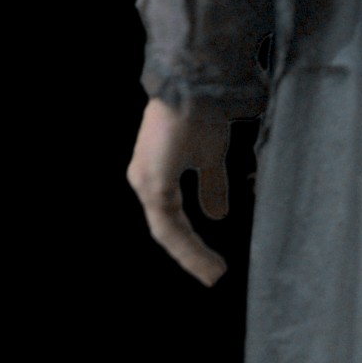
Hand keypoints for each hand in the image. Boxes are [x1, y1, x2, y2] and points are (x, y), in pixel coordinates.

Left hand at [127, 96, 234, 286]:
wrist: (198, 86)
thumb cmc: (203, 113)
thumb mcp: (210, 157)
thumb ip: (211, 186)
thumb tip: (217, 215)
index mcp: (155, 173)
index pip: (170, 220)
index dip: (190, 244)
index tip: (212, 265)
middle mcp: (143, 179)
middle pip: (165, 230)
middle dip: (190, 256)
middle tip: (214, 276)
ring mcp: (145, 181)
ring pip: (166, 231)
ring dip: (191, 255)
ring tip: (214, 274)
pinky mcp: (153, 182)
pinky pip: (168, 224)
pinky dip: (188, 245)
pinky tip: (205, 259)